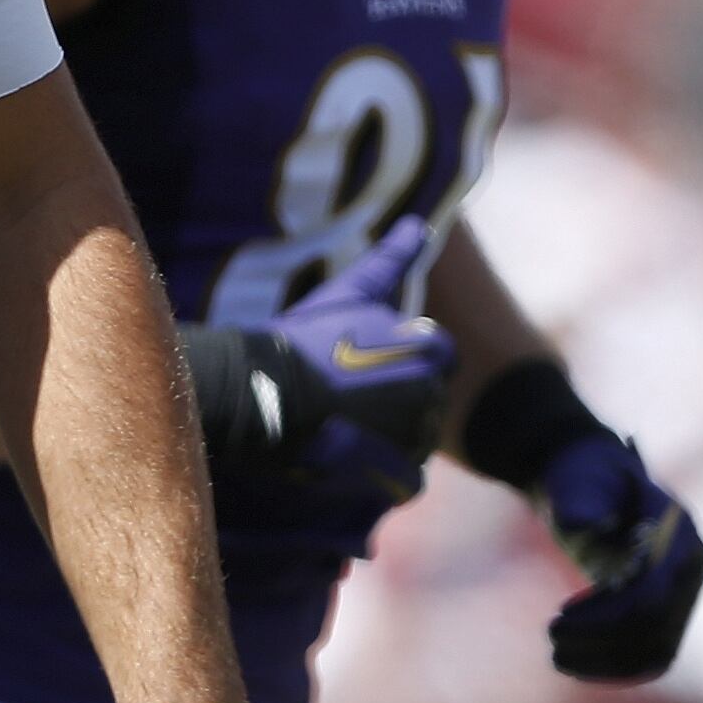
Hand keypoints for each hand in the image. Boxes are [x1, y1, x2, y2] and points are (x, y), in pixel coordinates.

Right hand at [187, 217, 452, 526]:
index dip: (400, 354)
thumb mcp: (348, 292)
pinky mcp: (397, 473)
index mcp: (426, 350)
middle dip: (396, 393)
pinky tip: (354, 457)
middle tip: (345, 389)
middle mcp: (430, 394)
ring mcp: (415, 437)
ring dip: (391, 432)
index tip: (362, 356)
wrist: (265, 395)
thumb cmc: (303, 339)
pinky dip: (388, 473)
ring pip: (418, 436)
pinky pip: (408, 479)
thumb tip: (422, 223)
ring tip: (343, 422)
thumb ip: (392, 259)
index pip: (437, 352)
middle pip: (427, 396)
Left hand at [534, 431, 702, 683]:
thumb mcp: (577, 479)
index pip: (653, 592)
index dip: (607, 613)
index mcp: (679, 535)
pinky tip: (576, 667)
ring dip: (607, 662)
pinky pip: (652, 655)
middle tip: (550, 635)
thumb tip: (583, 526)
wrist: (588, 480)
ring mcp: (681, 593)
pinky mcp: (666, 612)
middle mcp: (689, 569)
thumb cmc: (581, 475)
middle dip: (601, 639)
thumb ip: (581, 501)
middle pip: (656, 625)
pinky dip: (617, 669)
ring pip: (657, 649)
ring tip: (557, 657)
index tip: (560, 615)